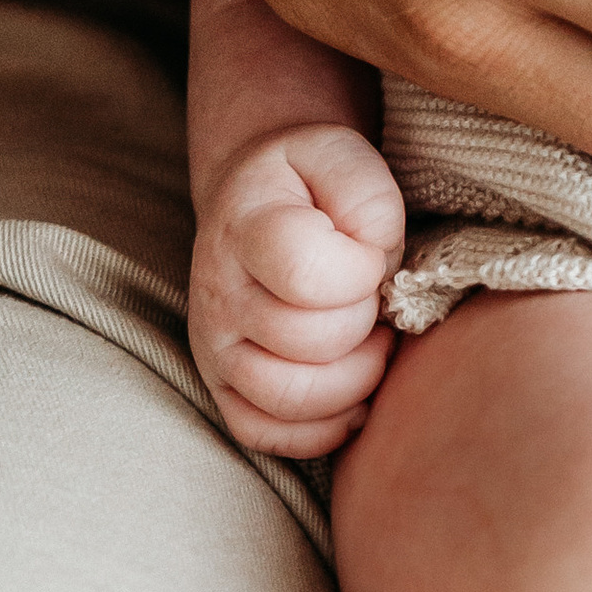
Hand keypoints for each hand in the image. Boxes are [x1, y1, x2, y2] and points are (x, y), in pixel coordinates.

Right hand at [189, 123, 402, 458]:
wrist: (255, 198)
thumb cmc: (310, 184)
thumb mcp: (342, 155)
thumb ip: (367, 199)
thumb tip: (372, 263)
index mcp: (245, 224)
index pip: (306, 272)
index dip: (362, 270)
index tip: (373, 257)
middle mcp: (218, 292)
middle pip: (308, 341)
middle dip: (366, 322)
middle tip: (376, 299)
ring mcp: (214, 348)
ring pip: (288, 398)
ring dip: (354, 380)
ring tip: (371, 343)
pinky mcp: (224, 389)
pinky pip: (266, 435)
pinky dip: (322, 427)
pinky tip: (353, 391)